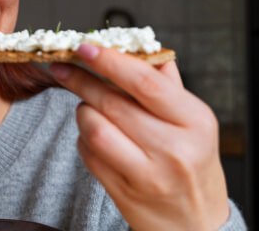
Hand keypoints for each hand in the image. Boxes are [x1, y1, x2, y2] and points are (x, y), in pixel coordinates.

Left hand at [50, 44, 229, 230]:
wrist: (196, 225)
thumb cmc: (193, 166)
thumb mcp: (194, 123)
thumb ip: (167, 84)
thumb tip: (139, 47)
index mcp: (195, 121)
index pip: (145, 82)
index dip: (109, 61)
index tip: (84, 47)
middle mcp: (173, 148)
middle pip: (113, 103)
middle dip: (81, 81)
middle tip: (62, 68)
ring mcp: (147, 174)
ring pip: (94, 129)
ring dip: (83, 111)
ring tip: (89, 107)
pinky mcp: (123, 193)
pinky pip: (88, 154)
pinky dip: (83, 137)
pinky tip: (94, 134)